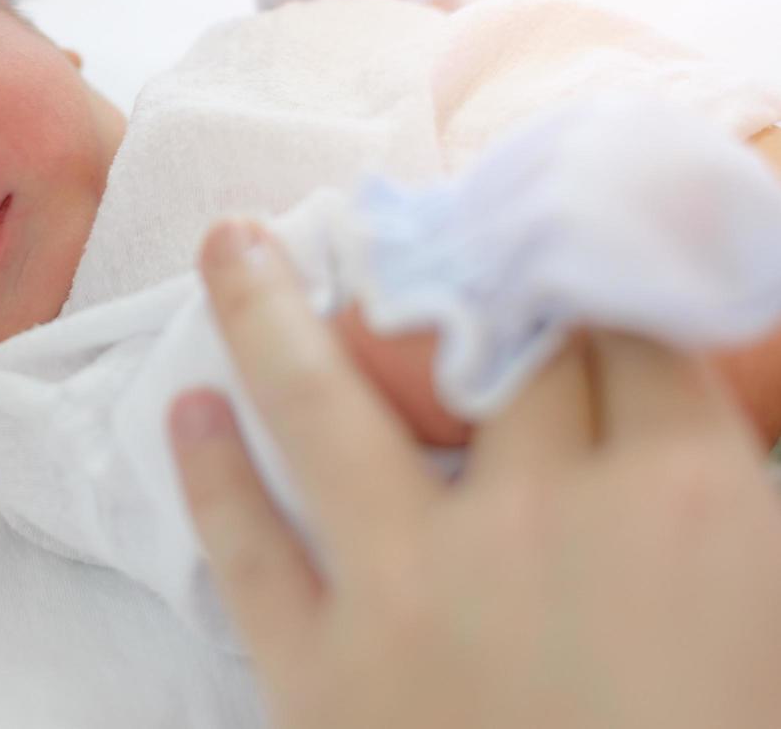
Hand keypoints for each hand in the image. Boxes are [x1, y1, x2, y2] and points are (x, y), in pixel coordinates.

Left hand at [170, 217, 780, 728]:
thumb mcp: (777, 634)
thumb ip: (738, 528)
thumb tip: (703, 457)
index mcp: (689, 504)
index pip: (626, 340)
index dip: (587, 287)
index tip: (551, 255)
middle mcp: (539, 516)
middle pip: (489, 357)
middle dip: (454, 289)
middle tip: (402, 235)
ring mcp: (413, 584)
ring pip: (323, 407)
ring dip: (266, 314)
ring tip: (227, 244)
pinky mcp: (320, 669)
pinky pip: (249, 549)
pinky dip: (211, 477)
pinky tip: (183, 410)